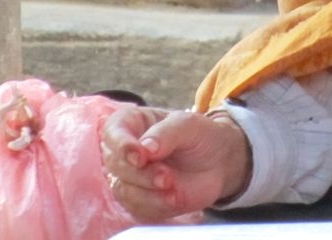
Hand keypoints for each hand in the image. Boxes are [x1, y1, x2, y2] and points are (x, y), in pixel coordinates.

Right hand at [101, 104, 250, 222]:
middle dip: (139, 173)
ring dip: (147, 192)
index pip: (113, 132)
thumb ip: (166, 133)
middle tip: (166, 176)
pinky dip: (156, 205)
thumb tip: (145, 149)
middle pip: (115, 164)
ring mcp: (131, 177)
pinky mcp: (141, 200)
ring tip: (173, 187)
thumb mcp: (188, 124)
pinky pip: (138, 208)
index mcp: (130, 123)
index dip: (122, 145)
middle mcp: (125, 151)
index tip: (140, 156)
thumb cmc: (199, 135)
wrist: (219, 161)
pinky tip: (174, 198)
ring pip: (123, 189)